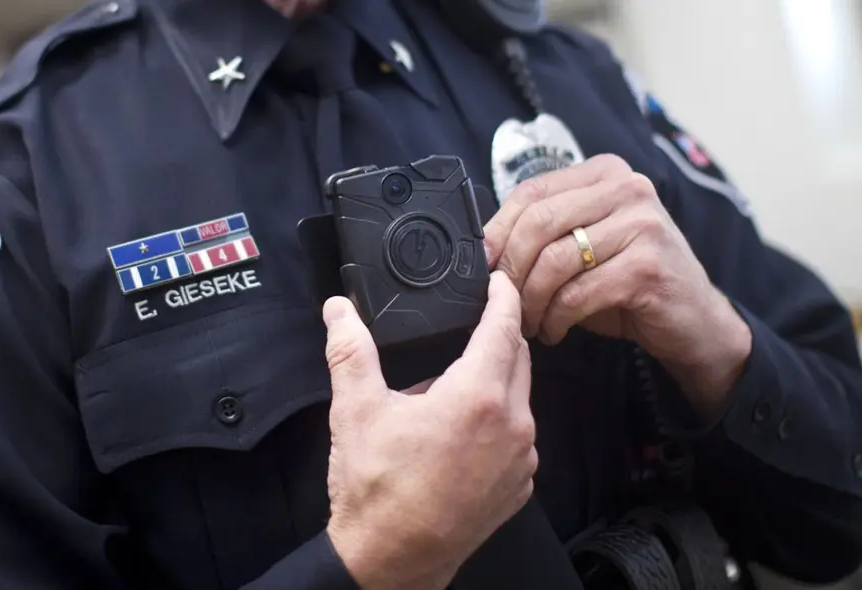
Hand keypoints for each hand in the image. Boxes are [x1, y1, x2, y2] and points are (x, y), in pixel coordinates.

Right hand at [323, 272, 535, 589]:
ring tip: (452, 386)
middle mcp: (512, 426)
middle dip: (500, 335)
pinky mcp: (519, 487)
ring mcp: (521, 460)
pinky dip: (500, 422)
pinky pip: (519, 438)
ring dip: (497, 381)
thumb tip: (339, 311)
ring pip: (521, 399)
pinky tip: (463, 432)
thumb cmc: (378, 492)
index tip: (499, 281)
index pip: (504, 327)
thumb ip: (350, 350)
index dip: (503, 296)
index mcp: (477, 397)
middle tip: (474, 323)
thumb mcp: (356, 410)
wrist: (391, 562)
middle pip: (518, 359)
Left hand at [484, 154, 751, 415]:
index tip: (483, 265)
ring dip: (531, 300)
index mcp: (605, 173)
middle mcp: (627, 188)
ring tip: (529, 322)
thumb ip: (546, 234)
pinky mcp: (647, 267)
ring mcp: (642, 225)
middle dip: (511, 269)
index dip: (497, 231)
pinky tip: (554, 331)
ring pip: (554, 260)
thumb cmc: (631, 281)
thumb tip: (485, 248)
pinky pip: (577, 294)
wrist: (694, 320)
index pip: (531, 191)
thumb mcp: (585, 245)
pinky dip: (555, 319)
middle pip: (538, 222)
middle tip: (503, 301)